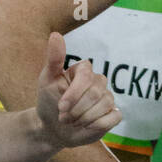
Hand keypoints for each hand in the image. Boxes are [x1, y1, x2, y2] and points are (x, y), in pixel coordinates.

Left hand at [35, 31, 119, 146]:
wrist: (52, 127)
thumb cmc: (49, 100)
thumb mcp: (47, 80)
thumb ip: (54, 58)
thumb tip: (56, 34)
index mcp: (84, 70)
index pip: (86, 76)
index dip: (74, 94)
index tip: (61, 107)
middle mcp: (98, 81)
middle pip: (95, 94)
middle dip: (76, 110)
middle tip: (63, 117)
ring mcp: (107, 97)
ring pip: (105, 106)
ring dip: (84, 119)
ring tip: (72, 122)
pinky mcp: (113, 114)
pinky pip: (114, 117)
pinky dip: (98, 125)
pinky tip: (86, 126)